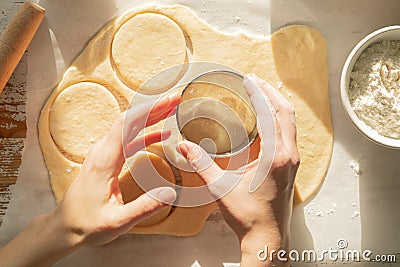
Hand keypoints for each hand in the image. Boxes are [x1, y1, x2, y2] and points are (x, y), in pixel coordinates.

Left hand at [50, 93, 179, 247]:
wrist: (65, 226)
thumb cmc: (87, 224)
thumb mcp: (117, 221)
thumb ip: (144, 207)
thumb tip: (170, 193)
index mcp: (104, 161)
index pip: (126, 124)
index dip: (147, 109)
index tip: (166, 101)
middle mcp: (102, 151)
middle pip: (129, 120)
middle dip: (153, 107)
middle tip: (175, 99)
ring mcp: (103, 153)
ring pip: (128, 127)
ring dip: (150, 116)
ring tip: (171, 109)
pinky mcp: (106, 159)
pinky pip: (127, 139)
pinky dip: (145, 133)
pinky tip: (160, 134)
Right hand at [178, 74, 299, 265]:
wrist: (267, 237)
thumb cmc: (249, 216)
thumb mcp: (221, 188)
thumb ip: (202, 164)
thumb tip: (184, 146)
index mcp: (274, 157)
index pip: (269, 115)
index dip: (258, 95)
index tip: (248, 81)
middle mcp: (288, 156)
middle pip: (286, 113)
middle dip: (270, 93)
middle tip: (254, 81)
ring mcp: (292, 161)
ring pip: (290, 123)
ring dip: (276, 105)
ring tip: (261, 93)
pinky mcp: (290, 166)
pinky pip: (288, 134)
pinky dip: (279, 119)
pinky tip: (266, 119)